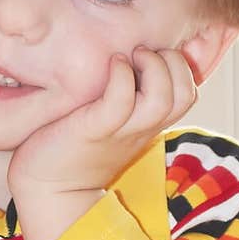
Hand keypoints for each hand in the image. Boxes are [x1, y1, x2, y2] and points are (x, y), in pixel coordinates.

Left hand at [7, 46, 197, 197]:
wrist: (48, 188)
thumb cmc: (73, 145)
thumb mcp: (110, 118)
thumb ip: (125, 94)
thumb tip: (128, 55)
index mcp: (149, 123)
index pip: (189, 94)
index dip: (183, 66)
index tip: (155, 51)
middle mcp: (142, 127)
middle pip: (186, 95)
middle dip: (175, 62)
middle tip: (143, 51)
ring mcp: (121, 130)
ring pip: (162, 100)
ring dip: (154, 66)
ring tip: (132, 55)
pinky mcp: (95, 129)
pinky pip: (120, 101)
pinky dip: (121, 76)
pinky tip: (111, 62)